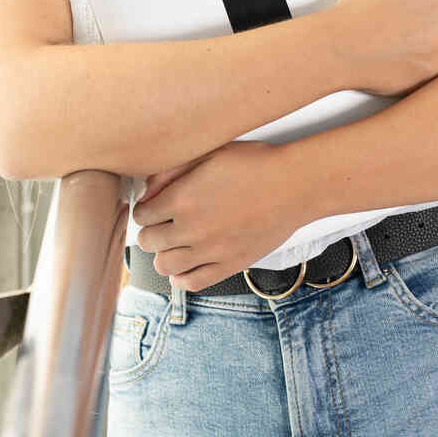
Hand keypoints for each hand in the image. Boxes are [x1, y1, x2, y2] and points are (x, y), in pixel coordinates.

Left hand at [133, 142, 309, 291]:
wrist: (295, 186)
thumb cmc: (256, 165)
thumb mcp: (211, 153)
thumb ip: (173, 170)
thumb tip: (148, 190)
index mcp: (183, 198)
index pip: (142, 215)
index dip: (144, 209)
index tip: (152, 207)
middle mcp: (192, 228)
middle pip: (148, 242)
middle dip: (151, 231)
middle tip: (161, 224)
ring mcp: (210, 251)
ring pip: (164, 266)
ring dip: (163, 255)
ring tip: (173, 244)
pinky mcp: (229, 265)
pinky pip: (192, 283)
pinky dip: (181, 278)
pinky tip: (186, 265)